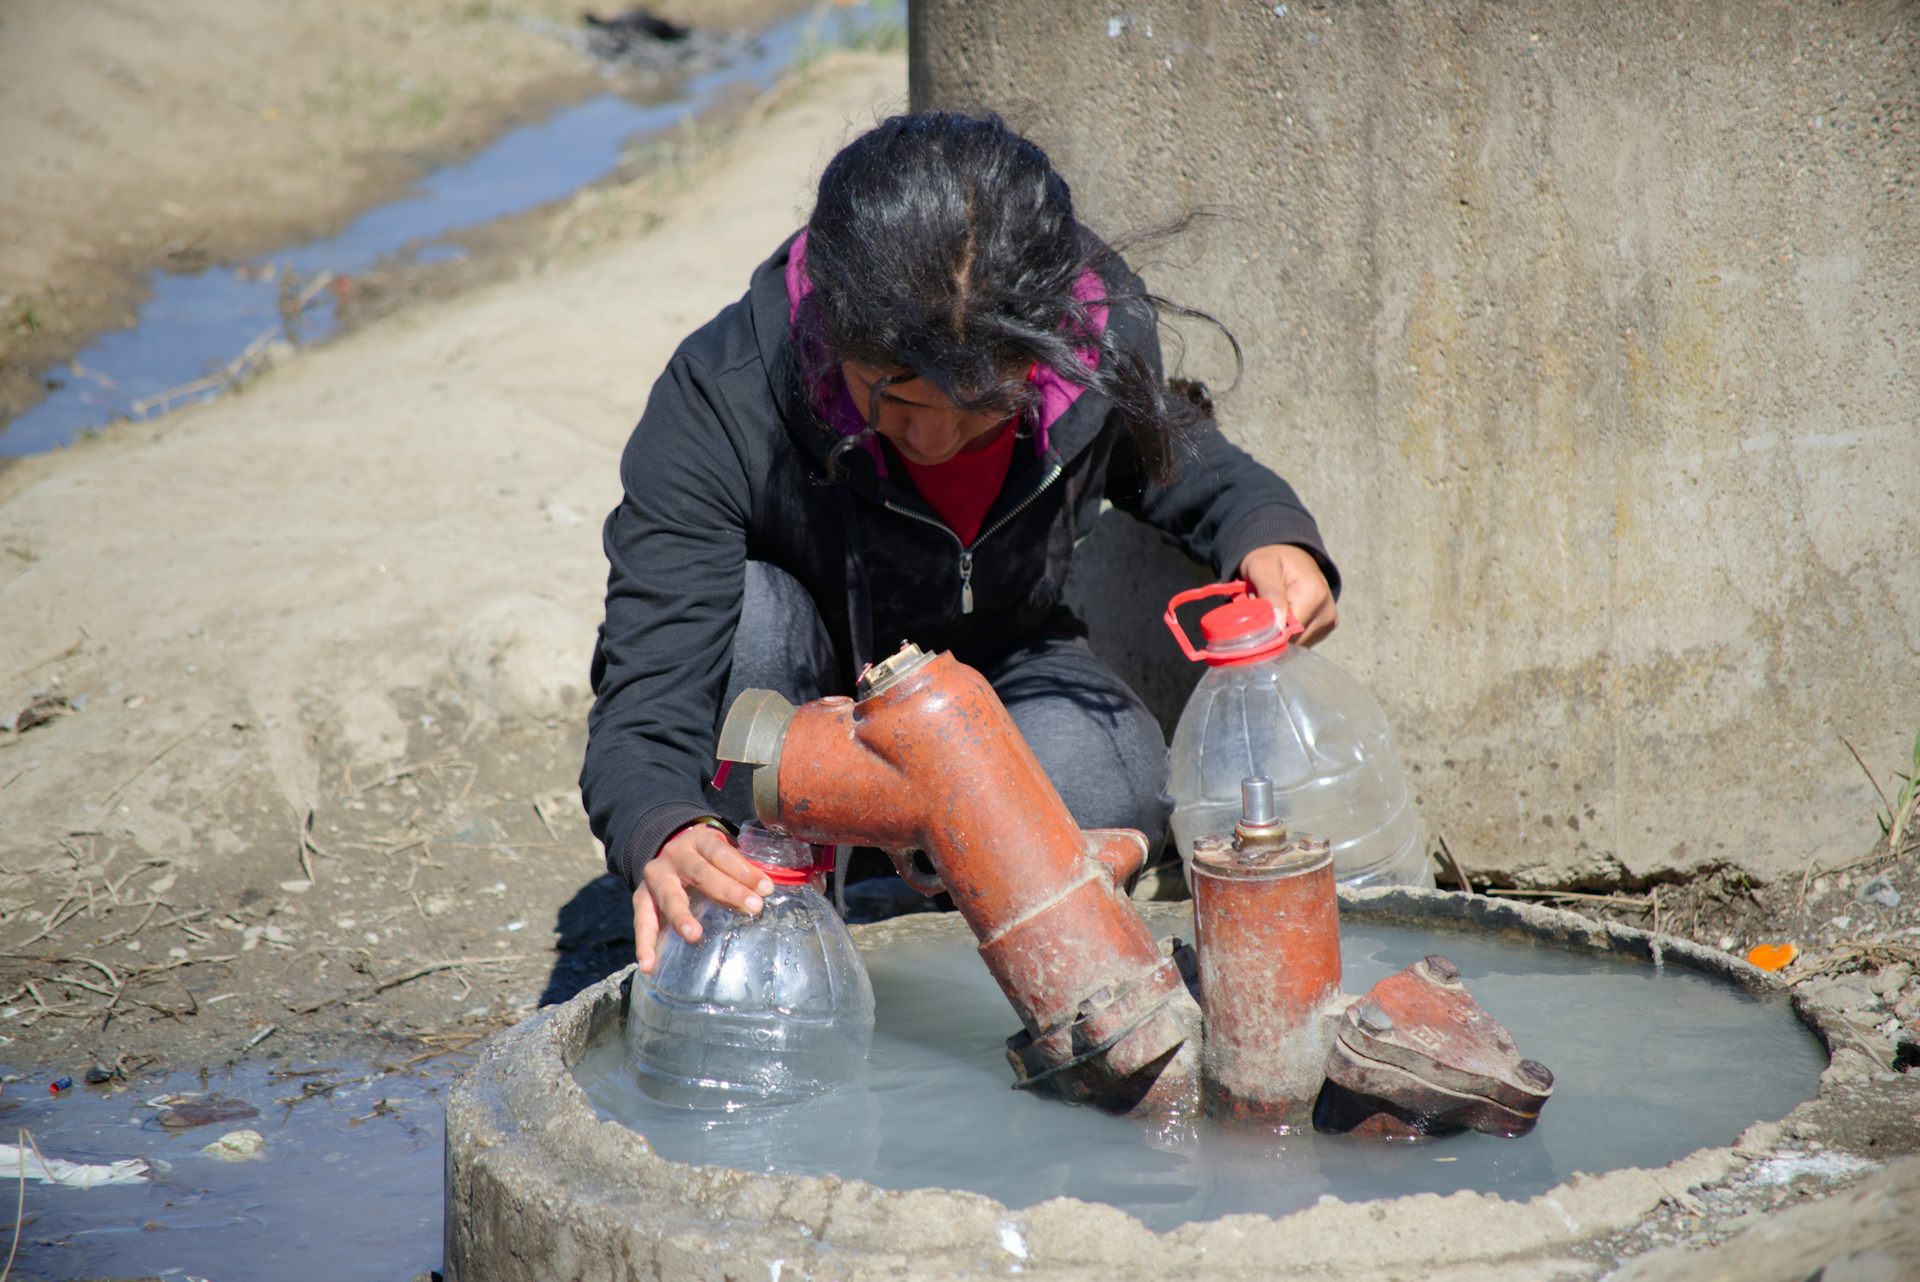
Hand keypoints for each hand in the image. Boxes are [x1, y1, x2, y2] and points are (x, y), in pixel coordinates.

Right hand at [632, 822, 774, 972]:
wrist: (669, 855)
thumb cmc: (708, 860)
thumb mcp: (723, 854)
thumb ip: (744, 868)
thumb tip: (773, 891)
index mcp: (699, 840)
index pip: (722, 852)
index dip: (744, 869)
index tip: (766, 888)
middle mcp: (675, 855)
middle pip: (701, 873)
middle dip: (727, 891)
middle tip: (752, 908)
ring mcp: (656, 876)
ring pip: (669, 896)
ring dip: (682, 917)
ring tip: (694, 935)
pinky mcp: (641, 899)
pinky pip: (642, 922)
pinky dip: (644, 944)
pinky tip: (649, 965)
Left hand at [1238, 544, 1336, 644]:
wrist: (1288, 552)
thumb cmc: (1270, 558)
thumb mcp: (1262, 567)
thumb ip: (1270, 593)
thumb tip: (1279, 627)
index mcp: (1313, 596)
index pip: (1285, 632)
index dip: (1265, 627)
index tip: (1255, 608)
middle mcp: (1327, 612)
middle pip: (1291, 640)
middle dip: (1272, 629)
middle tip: (1262, 604)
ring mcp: (1329, 621)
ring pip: (1295, 642)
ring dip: (1279, 630)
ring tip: (1274, 607)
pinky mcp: (1327, 626)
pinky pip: (1301, 640)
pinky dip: (1288, 631)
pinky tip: (1284, 613)